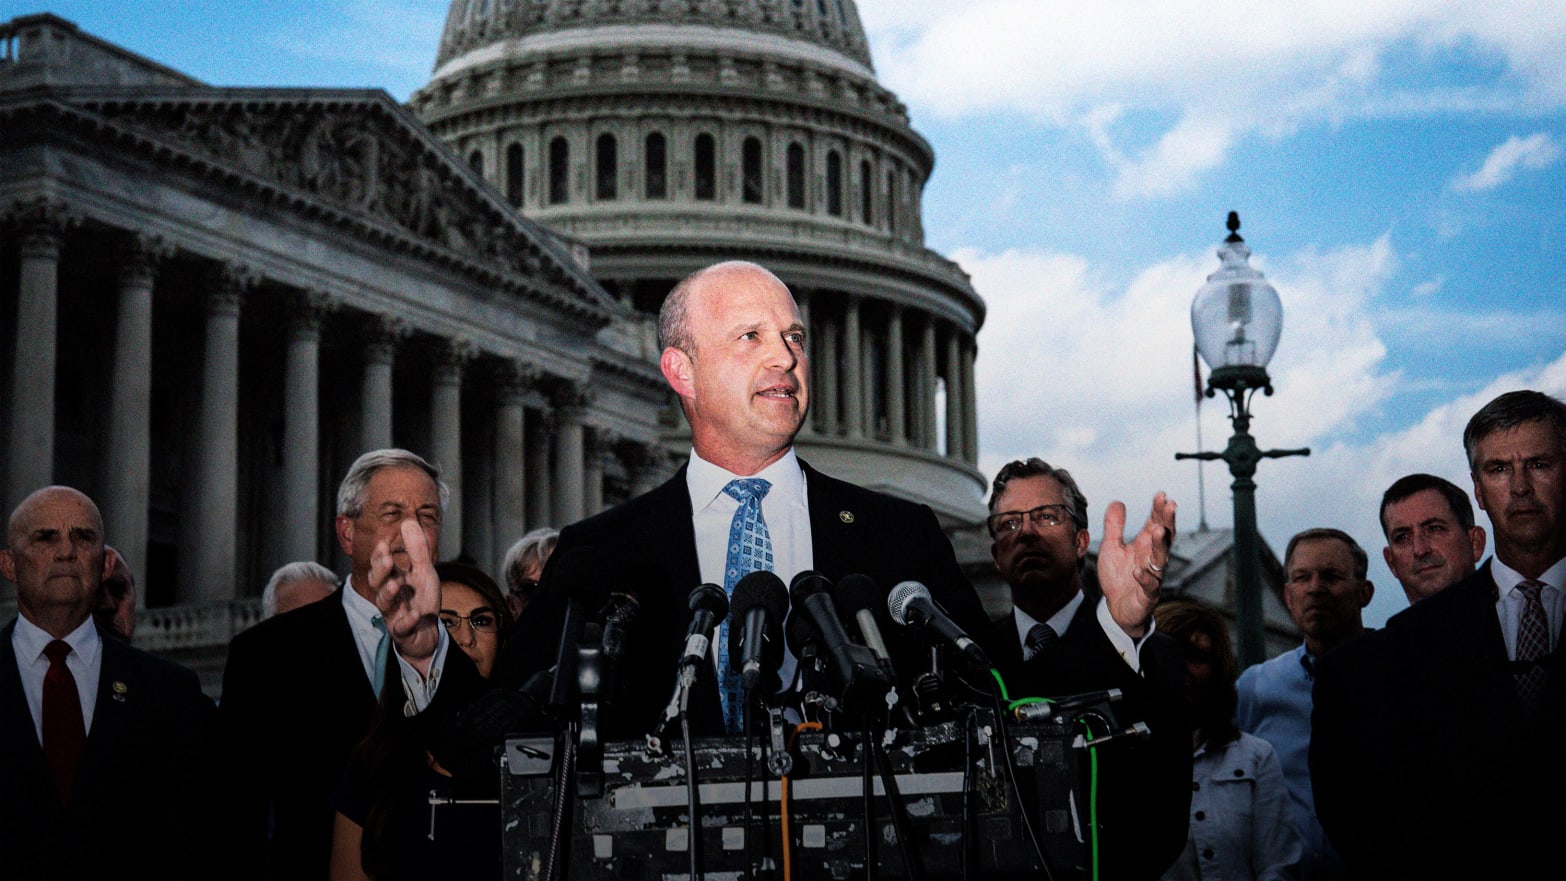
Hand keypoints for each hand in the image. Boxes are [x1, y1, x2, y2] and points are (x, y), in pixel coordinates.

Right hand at [370, 519, 440, 675]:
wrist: (427, 631)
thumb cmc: (421, 599)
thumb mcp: (424, 571)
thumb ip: (417, 549)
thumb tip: (408, 521)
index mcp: (393, 579)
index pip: (381, 566)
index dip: (380, 555)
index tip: (384, 543)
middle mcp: (390, 596)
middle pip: (377, 583)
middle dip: (380, 571)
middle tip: (388, 560)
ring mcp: (394, 614)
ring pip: (385, 604)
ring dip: (388, 594)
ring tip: (396, 584)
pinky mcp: (402, 631)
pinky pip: (402, 628)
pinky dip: (408, 621)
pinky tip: (416, 614)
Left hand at [1098, 492, 1175, 638]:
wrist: (1116, 607)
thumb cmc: (1118, 576)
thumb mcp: (1111, 547)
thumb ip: (1114, 526)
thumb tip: (1118, 502)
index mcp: (1145, 545)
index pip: (1155, 523)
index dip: (1158, 510)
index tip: (1161, 495)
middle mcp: (1152, 558)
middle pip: (1165, 537)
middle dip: (1168, 521)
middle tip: (1170, 505)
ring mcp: (1152, 576)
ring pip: (1161, 560)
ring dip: (1160, 545)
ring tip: (1158, 531)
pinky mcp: (1147, 595)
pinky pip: (1150, 586)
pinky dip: (1145, 579)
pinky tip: (1138, 571)